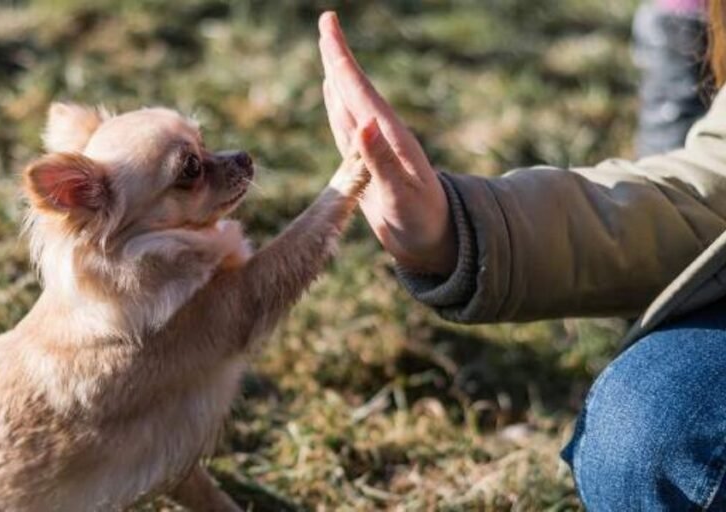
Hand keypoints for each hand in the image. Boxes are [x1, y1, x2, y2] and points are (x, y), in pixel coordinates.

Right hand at [318, 12, 456, 274]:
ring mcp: (373, 149)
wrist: (434, 244)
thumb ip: (381, 162)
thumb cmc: (423, 224)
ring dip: (336, 77)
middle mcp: (381, 136)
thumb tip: (362, 124)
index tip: (328, 23)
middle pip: (353, 88)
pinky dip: (336, 106)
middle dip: (337, 56)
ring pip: (347, 104)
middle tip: (326, 23)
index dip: (341, 57)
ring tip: (327, 52)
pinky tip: (333, 95)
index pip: (359, 89)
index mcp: (389, 137)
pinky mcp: (366, 164)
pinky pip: (345, 127)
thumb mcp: (402, 196)